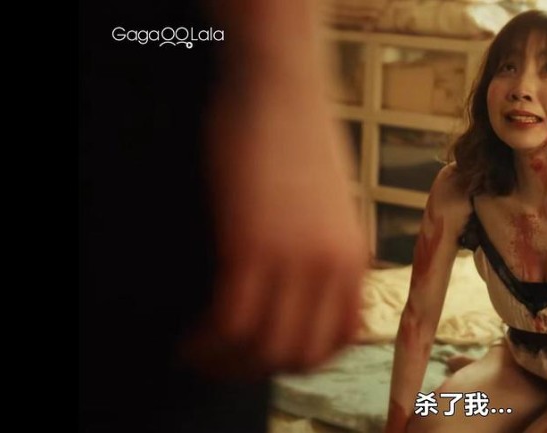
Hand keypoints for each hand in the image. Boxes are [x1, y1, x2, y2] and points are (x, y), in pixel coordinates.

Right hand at [182, 53, 367, 379]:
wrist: (281, 85)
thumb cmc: (298, 136)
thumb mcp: (330, 205)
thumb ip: (325, 250)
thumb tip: (305, 289)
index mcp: (355, 257)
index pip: (342, 339)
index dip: (302, 359)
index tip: (269, 354)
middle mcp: (334, 266)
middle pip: (302, 354)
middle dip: (260, 369)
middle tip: (225, 360)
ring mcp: (296, 258)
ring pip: (267, 347)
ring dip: (228, 362)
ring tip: (201, 352)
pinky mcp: (252, 245)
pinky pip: (233, 322)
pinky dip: (207, 342)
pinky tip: (191, 336)